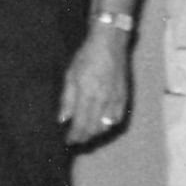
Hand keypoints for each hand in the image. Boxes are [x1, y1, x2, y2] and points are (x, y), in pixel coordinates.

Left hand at [58, 26, 130, 144]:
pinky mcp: (123, 96)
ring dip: (95, 133)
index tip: (68, 141)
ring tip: (87, 133)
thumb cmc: (86, 56)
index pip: (80, 123)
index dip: (74, 136)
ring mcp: (115, 99)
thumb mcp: (70, 75)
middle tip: (76, 140)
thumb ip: (66, 99)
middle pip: (93, 128)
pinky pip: (117, 118)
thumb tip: (63, 119)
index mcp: (87, 94)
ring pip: (106, 126)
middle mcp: (103, 100)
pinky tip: (102, 124)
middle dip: (84, 137)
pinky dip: (109, 125)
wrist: (109, 43)